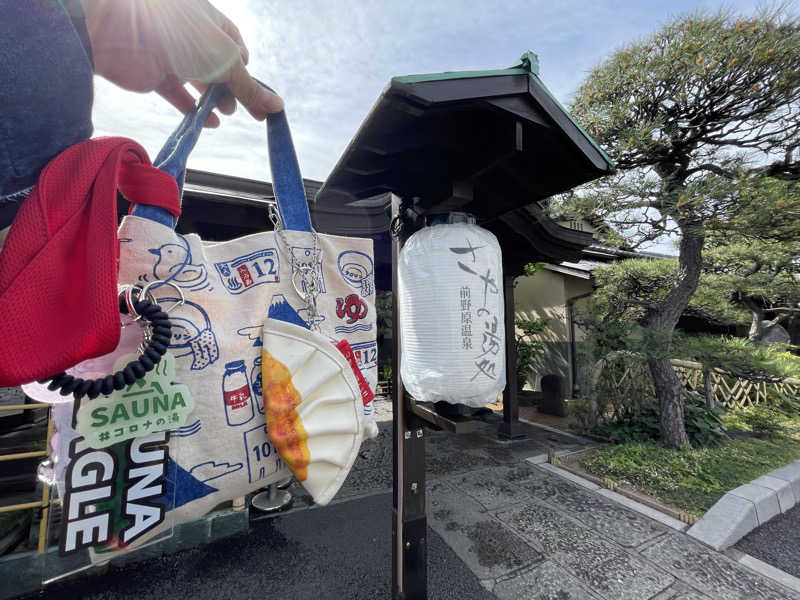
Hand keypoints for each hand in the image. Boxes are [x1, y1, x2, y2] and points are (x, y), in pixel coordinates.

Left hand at [81, 0, 282, 125]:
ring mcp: (173, 55)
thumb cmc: (178, 33)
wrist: (116, 32)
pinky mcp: (155, 73)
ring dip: (215, 100)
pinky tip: (209, 123)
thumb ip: (249, 86)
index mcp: (211, 20)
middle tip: (244, 111)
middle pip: (221, 68)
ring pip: (200, 81)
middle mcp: (192, 36)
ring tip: (224, 114)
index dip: (249, 73)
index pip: (238, 49)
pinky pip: (178, 93)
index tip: (259, 99)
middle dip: (233, 90)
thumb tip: (277, 106)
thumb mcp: (224, 60)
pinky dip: (193, 109)